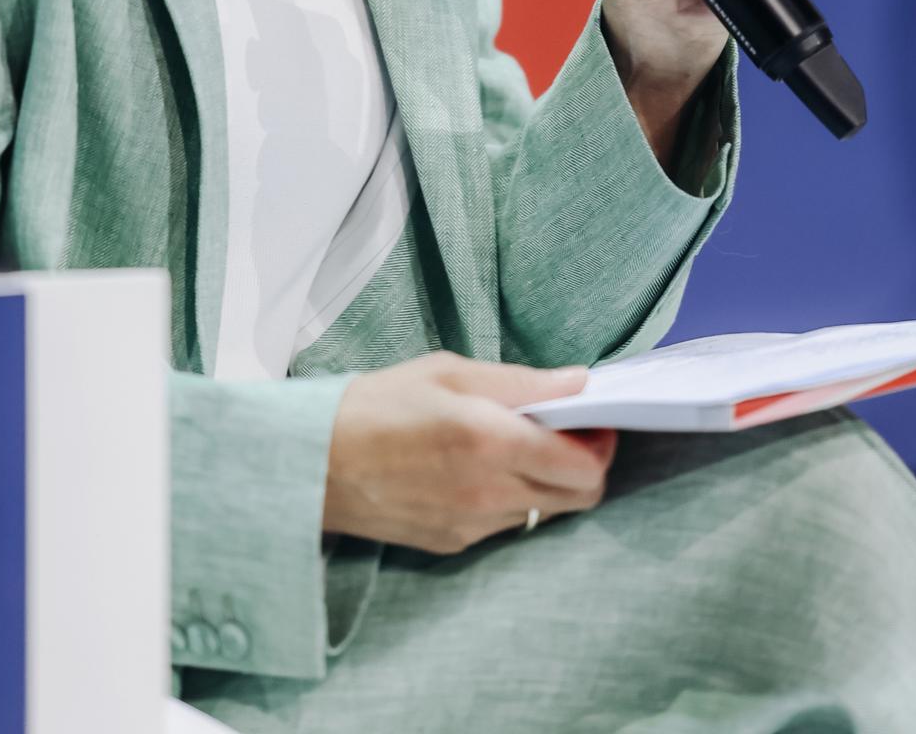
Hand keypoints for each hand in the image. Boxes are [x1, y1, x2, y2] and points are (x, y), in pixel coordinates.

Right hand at [322, 352, 616, 554]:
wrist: (313, 462)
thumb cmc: (377, 404)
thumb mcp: (448, 371)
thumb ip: (522, 382)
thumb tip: (579, 382)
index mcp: (490, 440)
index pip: (585, 464)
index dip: (602, 440)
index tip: (592, 417)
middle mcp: (490, 492)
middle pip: (580, 496)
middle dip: (586, 464)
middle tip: (566, 432)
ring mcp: (474, 525)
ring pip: (547, 512)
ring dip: (549, 481)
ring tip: (517, 445)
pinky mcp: (456, 543)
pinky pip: (508, 524)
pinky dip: (512, 496)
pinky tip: (482, 469)